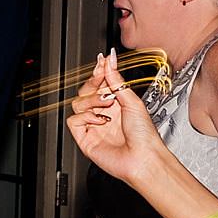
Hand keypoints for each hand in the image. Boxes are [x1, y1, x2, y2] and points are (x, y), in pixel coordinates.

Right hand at [65, 51, 163, 184]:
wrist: (143, 157)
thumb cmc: (144, 135)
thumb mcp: (132, 100)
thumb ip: (116, 80)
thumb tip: (109, 60)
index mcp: (117, 104)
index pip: (100, 83)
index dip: (99, 72)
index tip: (102, 61)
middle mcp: (104, 114)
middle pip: (86, 91)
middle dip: (94, 84)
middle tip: (103, 82)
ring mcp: (94, 126)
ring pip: (78, 103)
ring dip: (91, 100)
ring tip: (107, 104)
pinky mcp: (85, 138)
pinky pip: (74, 120)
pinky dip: (85, 117)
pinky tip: (100, 120)